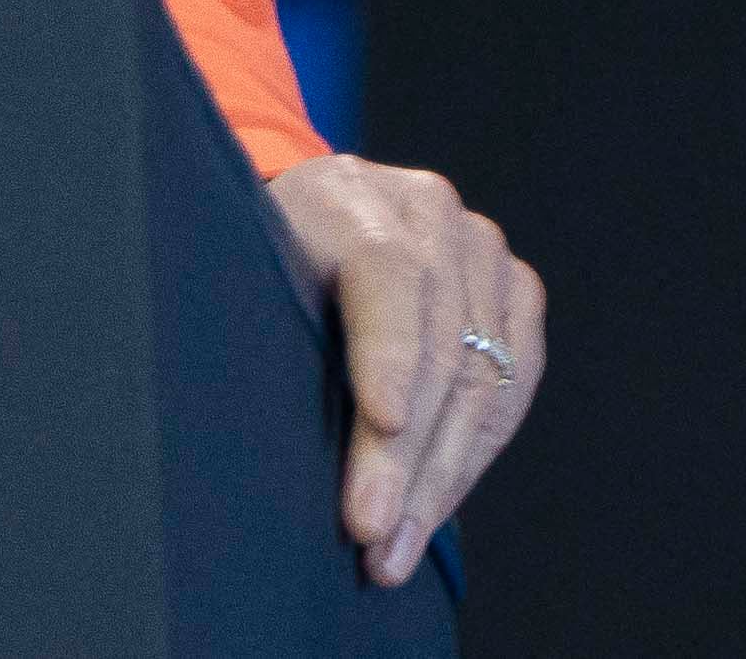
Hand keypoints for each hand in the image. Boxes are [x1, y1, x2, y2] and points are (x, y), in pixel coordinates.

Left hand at [267, 151, 543, 585]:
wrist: (321, 213)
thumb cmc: (264, 255)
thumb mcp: (243, 269)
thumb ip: (254, 321)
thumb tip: (230, 426)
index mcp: (350, 197)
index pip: (387, 276)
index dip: (389, 354)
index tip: (383, 424)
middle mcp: (429, 213)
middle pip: (440, 344)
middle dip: (406, 456)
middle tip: (373, 534)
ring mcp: (482, 249)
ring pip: (483, 379)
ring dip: (440, 479)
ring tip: (396, 549)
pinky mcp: (515, 290)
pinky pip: (512, 388)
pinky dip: (472, 458)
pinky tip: (432, 511)